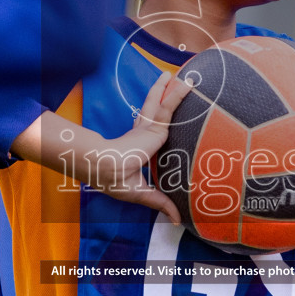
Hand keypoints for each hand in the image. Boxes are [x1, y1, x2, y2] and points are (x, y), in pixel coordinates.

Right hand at [81, 72, 189, 222]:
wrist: (107, 168)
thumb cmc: (116, 180)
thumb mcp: (143, 193)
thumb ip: (161, 202)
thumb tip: (177, 220)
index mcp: (139, 148)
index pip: (153, 133)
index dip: (159, 124)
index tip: (163, 117)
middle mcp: (144, 135)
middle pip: (158, 112)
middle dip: (165, 97)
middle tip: (174, 82)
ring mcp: (149, 129)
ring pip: (164, 106)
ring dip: (172, 90)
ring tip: (181, 75)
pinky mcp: (154, 126)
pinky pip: (169, 107)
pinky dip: (178, 94)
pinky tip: (188, 83)